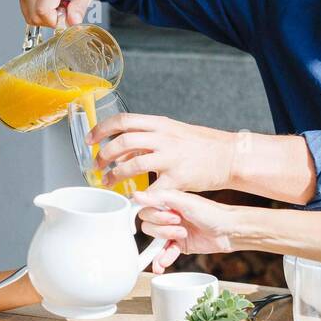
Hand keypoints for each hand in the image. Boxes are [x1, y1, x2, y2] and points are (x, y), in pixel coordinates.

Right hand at [18, 0, 110, 26]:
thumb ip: (80, 6)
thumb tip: (72, 22)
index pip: (43, 11)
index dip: (55, 21)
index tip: (67, 17)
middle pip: (33, 14)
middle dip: (50, 19)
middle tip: (65, 9)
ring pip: (28, 13)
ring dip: (45, 15)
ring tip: (59, 3)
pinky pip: (26, 7)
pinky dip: (39, 9)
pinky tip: (52, 0)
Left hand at [89, 112, 236, 192]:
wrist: (229, 156)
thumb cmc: (202, 145)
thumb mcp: (173, 132)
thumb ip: (149, 137)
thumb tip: (123, 147)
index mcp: (160, 124)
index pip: (123, 120)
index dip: (101, 129)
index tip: (90, 139)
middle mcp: (164, 138)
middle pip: (123, 142)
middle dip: (104, 155)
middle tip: (97, 165)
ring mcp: (171, 157)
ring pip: (133, 165)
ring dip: (116, 176)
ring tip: (109, 182)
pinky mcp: (178, 178)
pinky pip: (152, 190)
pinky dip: (139, 196)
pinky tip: (133, 199)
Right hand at [131, 186, 239, 271]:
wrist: (229, 231)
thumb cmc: (211, 212)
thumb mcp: (185, 202)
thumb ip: (159, 198)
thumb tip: (135, 195)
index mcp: (167, 203)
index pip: (145, 210)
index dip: (154, 215)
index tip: (169, 216)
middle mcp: (167, 217)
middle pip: (147, 226)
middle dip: (162, 228)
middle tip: (179, 224)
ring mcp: (172, 232)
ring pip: (154, 241)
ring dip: (164, 241)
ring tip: (183, 235)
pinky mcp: (178, 246)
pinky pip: (163, 254)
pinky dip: (162, 259)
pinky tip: (162, 264)